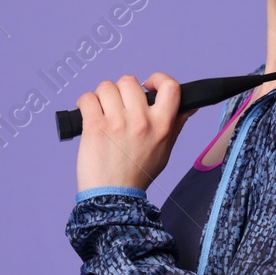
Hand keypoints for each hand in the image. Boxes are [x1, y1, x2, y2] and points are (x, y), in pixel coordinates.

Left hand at [75, 72, 194, 192]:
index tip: (148, 85)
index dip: (157, 79)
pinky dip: (84, 103)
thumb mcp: (166, 148)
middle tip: (118, 106)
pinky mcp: (95, 126)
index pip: (170, 87)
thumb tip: (191, 105)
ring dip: (101, 96)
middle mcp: (141, 121)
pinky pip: (87, 98)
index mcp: (162, 125)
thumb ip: (176, 124)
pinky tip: (88, 114)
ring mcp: (117, 122)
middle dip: (121, 91)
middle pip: (129, 81)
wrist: (113, 196)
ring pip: (106, 86)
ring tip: (102, 111)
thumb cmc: (137, 173)